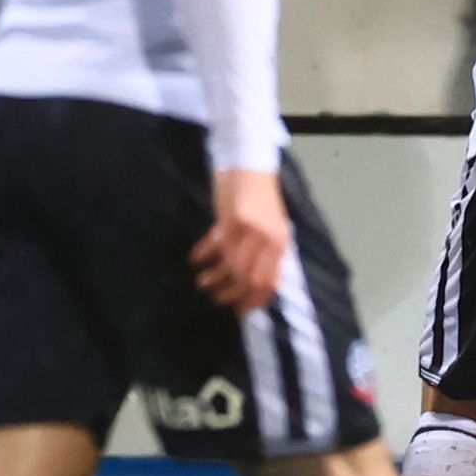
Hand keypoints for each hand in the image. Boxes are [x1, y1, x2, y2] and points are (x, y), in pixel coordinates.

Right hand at [190, 166, 291, 309]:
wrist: (251, 164)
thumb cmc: (262, 196)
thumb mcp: (273, 226)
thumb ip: (267, 251)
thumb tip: (255, 281)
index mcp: (280, 242)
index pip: (269, 281)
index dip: (254, 300)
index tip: (242, 311)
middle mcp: (267, 238)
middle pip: (248, 278)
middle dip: (232, 294)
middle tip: (219, 302)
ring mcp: (248, 229)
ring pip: (230, 265)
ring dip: (214, 278)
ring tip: (203, 284)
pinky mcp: (229, 218)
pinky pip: (215, 243)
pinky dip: (204, 253)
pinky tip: (195, 259)